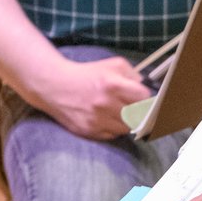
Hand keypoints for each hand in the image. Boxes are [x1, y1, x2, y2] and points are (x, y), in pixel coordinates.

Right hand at [23, 54, 150, 140]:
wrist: (55, 86)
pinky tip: (106, 119)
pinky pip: (111, 136)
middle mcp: (105, 104)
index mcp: (113, 85)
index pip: (144, 98)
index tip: (143, 99)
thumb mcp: (112, 65)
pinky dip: (113, 129)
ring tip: (119, 112)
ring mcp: (96, 120)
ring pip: (126, 128)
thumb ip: (133, 74)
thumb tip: (144, 88)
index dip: (146, 98)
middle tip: (135, 108)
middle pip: (138, 116)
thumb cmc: (87, 74)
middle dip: (139, 112)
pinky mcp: (88, 132)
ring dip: (126, 122)